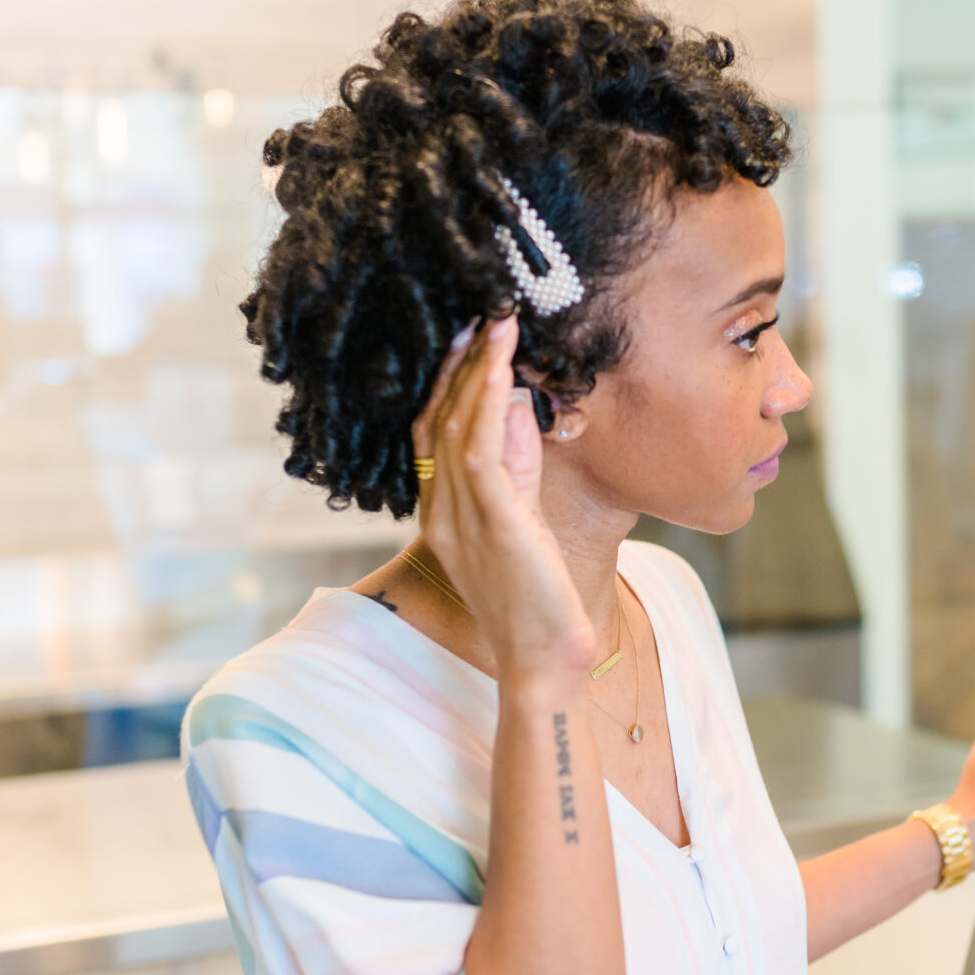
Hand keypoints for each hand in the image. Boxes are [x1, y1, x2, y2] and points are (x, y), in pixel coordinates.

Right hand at [413, 317, 595, 680]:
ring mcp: (460, 518)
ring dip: (476, 369)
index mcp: (441, 513)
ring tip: (497, 322)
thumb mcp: (524, 519)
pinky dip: (488, 403)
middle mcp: (440, 512)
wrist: (543, 662)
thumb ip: (517, 466)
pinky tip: (505, 368)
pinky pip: (481, 451)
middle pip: (436, 420)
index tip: (466, 337)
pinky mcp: (493, 524)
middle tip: (478, 311)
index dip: (445, 382)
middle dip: (456, 363)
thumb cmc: (538, 599)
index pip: (431, 433)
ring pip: (456, 426)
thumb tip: (514, 402)